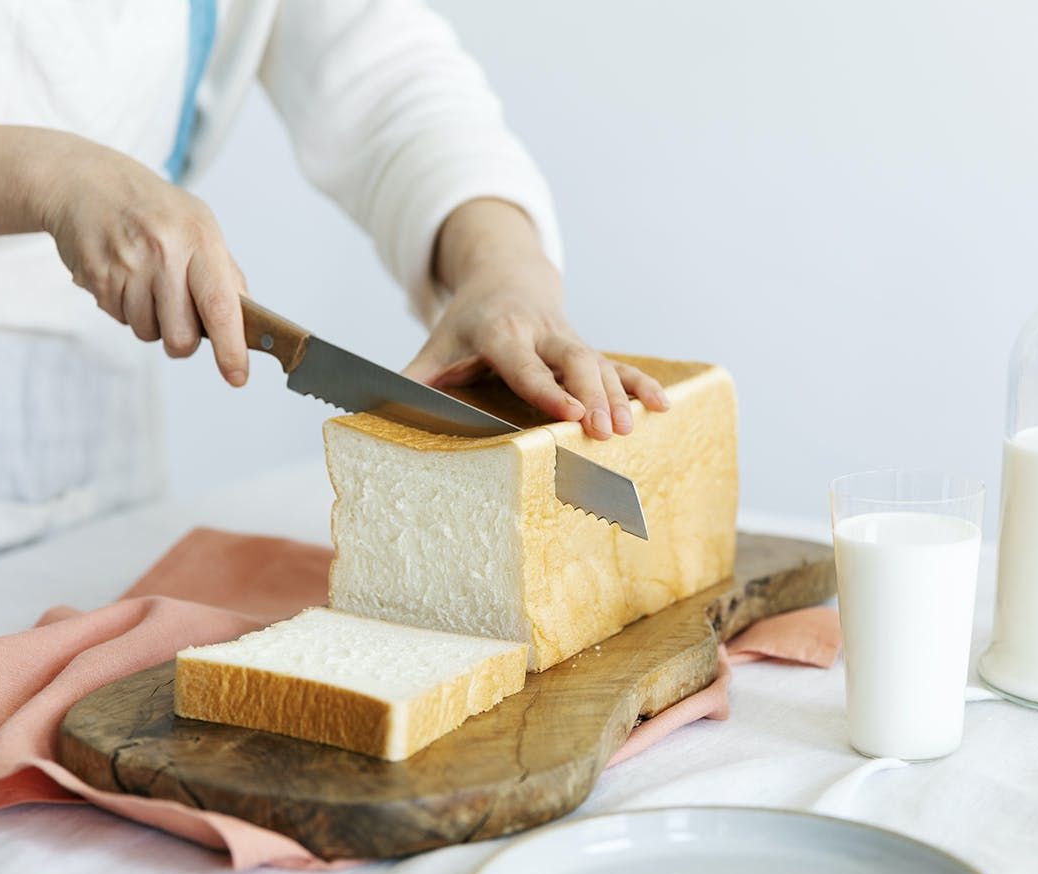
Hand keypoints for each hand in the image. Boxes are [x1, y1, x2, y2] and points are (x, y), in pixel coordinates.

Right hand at [39, 137, 249, 384]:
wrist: (86, 183)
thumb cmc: (154, 209)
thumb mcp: (200, 226)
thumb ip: (225, 275)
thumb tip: (246, 325)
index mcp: (199, 239)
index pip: (220, 306)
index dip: (231, 348)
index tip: (237, 376)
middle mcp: (163, 253)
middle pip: (181, 337)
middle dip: (184, 341)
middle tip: (179, 316)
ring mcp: (127, 266)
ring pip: (149, 334)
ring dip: (152, 322)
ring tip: (147, 282)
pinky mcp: (97, 278)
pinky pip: (121, 321)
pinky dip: (126, 309)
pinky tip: (124, 277)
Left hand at [404, 200, 668, 438]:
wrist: (505, 278)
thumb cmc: (465, 325)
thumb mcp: (434, 347)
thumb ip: (411, 380)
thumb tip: (373, 412)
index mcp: (501, 332)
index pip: (525, 364)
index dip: (547, 388)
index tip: (569, 412)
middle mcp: (541, 332)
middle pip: (574, 361)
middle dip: (594, 394)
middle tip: (608, 430)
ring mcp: (569, 340)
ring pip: (601, 365)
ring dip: (619, 397)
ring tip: (632, 430)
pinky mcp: (589, 349)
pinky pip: (621, 366)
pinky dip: (642, 384)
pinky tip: (664, 407)